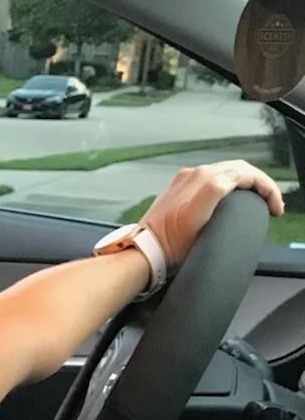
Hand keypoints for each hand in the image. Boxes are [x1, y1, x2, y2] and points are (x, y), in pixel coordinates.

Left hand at [139, 161, 283, 267]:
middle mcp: (194, 174)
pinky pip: (213, 178)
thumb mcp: (197, 218)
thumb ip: (214, 191)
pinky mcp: (180, 187)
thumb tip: (234, 177)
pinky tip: (236, 199)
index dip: (266, 188)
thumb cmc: (169, 243)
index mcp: (201, 180)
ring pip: (228, 172)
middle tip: (272, 204)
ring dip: (247, 184)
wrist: (145, 250)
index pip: (245, 173)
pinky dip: (231, 186)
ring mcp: (186, 179)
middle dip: (260, 184)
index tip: (275, 208)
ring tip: (259, 201)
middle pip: (239, 169)